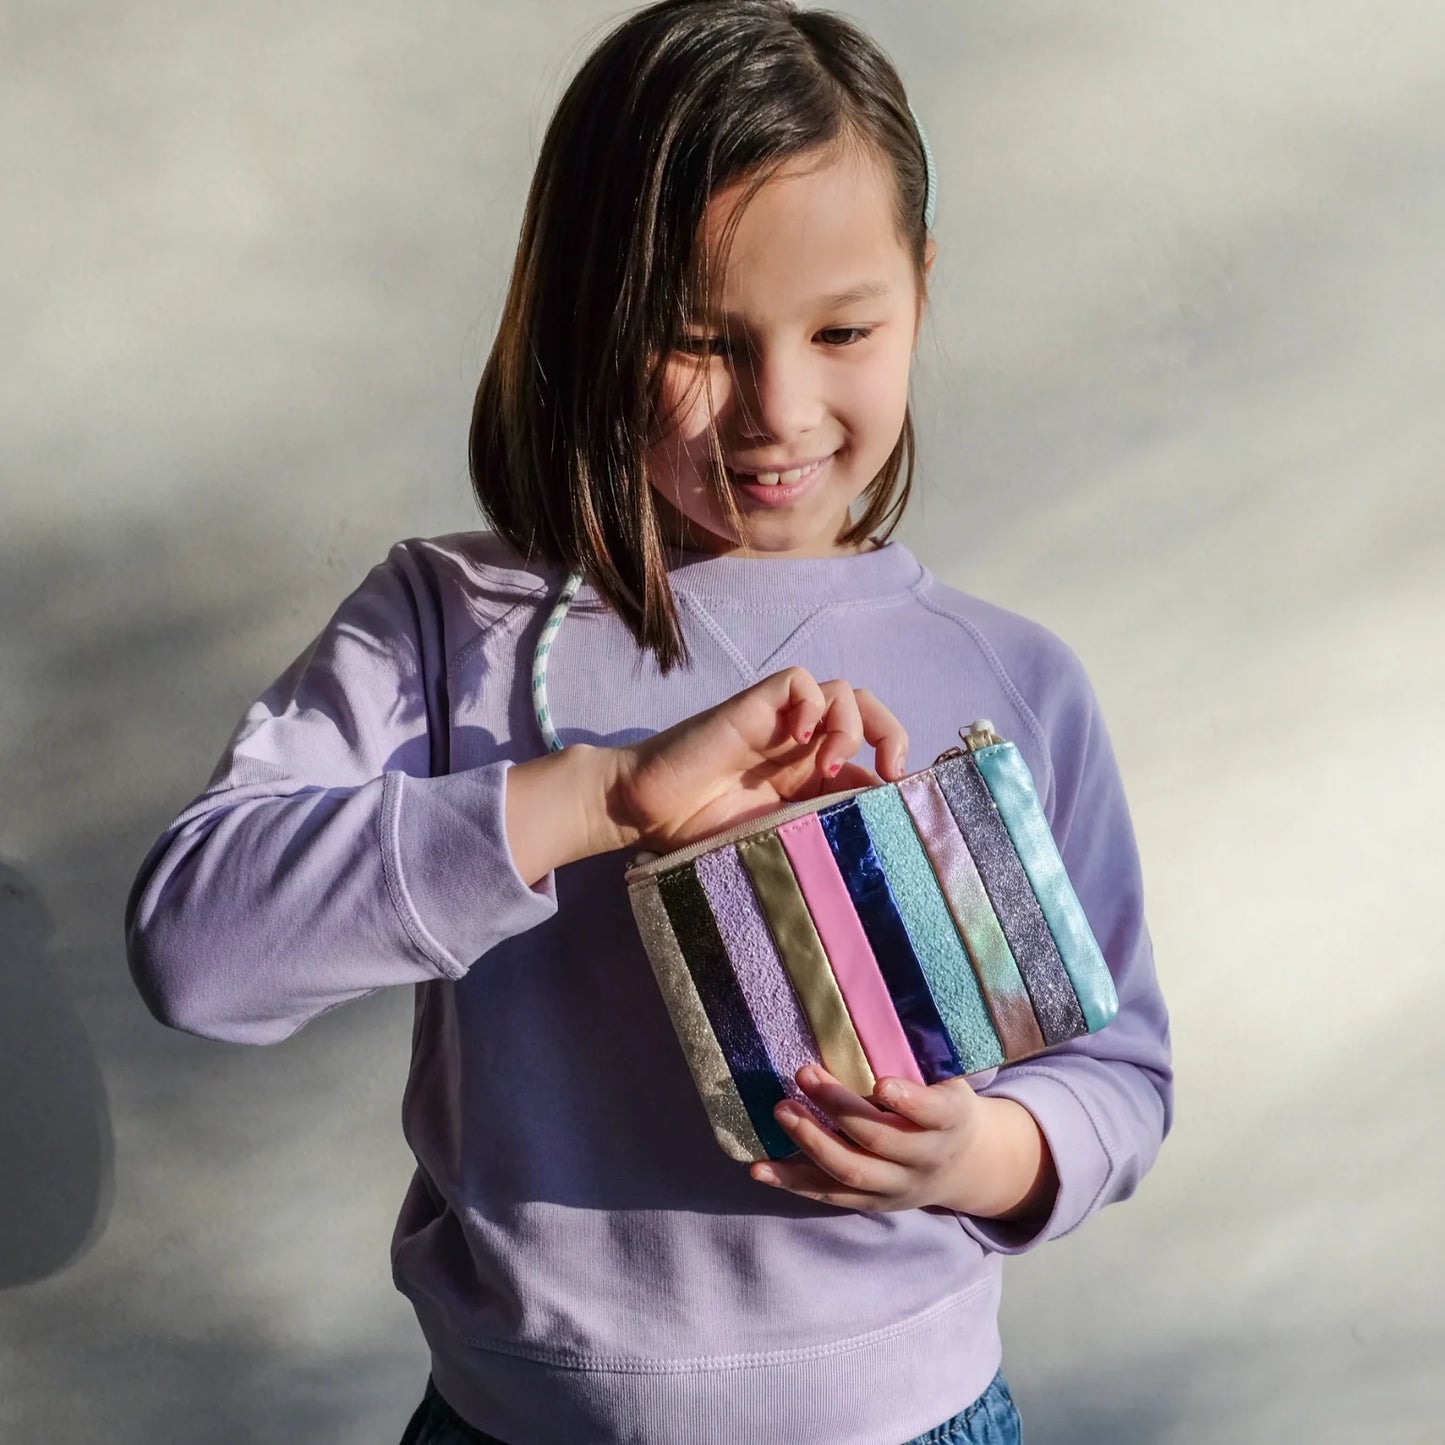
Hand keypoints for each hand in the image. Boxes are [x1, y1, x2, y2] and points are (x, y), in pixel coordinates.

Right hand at [608, 667, 908, 854]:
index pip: (869, 758)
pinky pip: (799, 681)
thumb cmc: (704, 834)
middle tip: (890, 772)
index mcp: (811, 779)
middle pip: (867, 715)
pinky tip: (802, 737)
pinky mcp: (754, 706)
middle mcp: (802, 747)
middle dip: (890, 735)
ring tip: (829, 766)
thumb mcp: (780, 838)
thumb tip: (880, 824)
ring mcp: (779, 724)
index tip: (902, 800)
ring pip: (842, 693)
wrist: (647, 813)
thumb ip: (823, 824)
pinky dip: (813, 703)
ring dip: (851, 726)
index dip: (893, 770)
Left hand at [749, 1064, 1057, 1221]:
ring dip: (812, 1142)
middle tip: (804, 1073)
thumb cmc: (944, 1104)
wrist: (963, 1165)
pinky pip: (827, 1195)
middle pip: (880, 1139)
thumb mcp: (948, 1078)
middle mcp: (924, 1158)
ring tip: (781, 1110)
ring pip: (852, 1171)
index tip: (882, 1082)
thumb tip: (875, 996)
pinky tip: (759, 1168)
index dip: (909, 1101)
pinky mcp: (869, 1202)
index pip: (933, 1113)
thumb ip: (920, 1056)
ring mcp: (895, 1185)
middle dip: (840, 1108)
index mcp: (949, 1121)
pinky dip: (791, 1182)